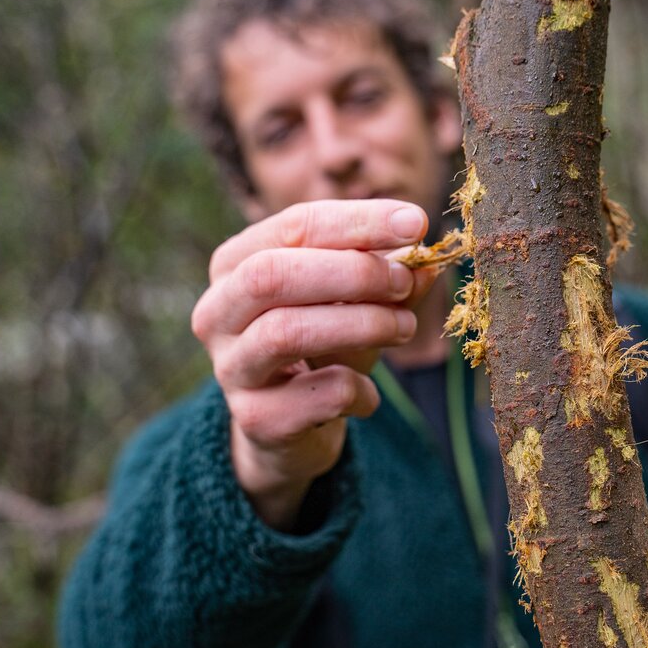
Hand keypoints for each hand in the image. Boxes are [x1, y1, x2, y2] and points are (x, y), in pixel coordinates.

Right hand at [191, 199, 434, 529]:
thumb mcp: (354, 303)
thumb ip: (389, 278)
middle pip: (271, 274)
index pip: (294, 226)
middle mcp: (217, 312)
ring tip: (404, 327)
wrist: (289, 426)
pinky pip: (317, 394)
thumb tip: (429, 261)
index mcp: (235, 264)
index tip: (415, 224)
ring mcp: (231, 368)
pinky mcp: (255, 418)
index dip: (358, 221)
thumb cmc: (321, 346)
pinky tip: (368, 394)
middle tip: (403, 282)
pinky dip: (358, 389)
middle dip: (351, 273)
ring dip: (361, 324)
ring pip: (285, 332)